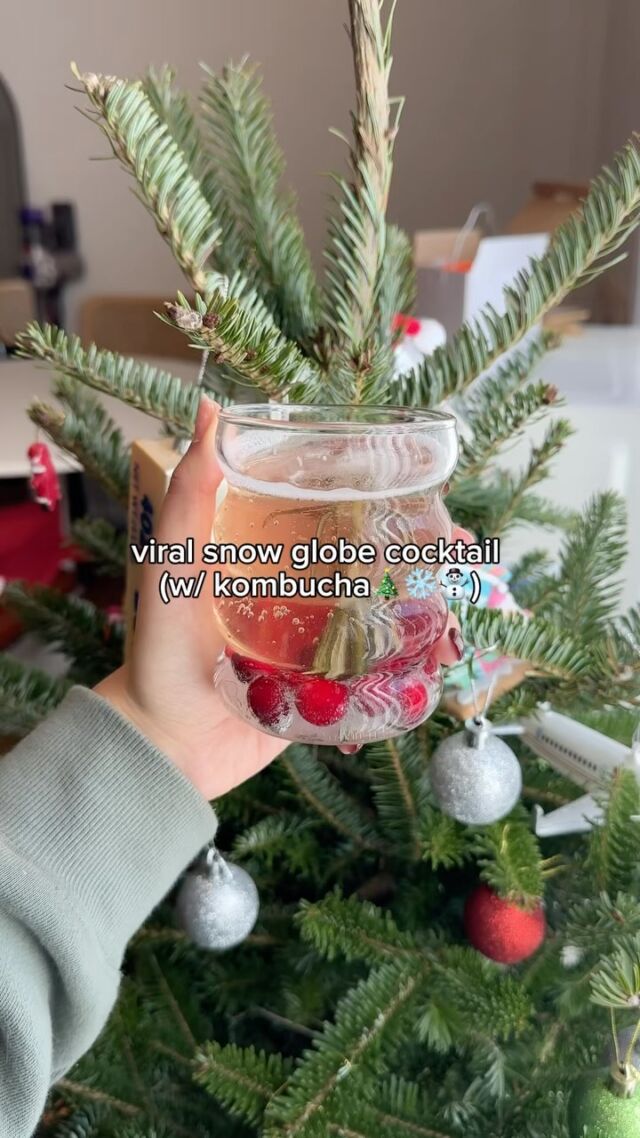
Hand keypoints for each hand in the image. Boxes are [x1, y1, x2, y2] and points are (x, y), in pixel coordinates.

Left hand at [96, 398, 464, 798]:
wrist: (165, 747)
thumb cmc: (161, 651)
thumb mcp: (173, 562)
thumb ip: (193, 493)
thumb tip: (210, 409)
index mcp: (271, 559)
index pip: (337, 516)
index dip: (385, 499)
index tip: (425, 489)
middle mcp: (301, 596)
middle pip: (376, 565)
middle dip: (426, 558)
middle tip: (459, 555)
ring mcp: (319, 646)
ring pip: (389, 618)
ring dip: (431, 613)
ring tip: (456, 614)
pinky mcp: (329, 693)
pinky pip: (381, 675)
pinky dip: (414, 668)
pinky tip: (440, 661)